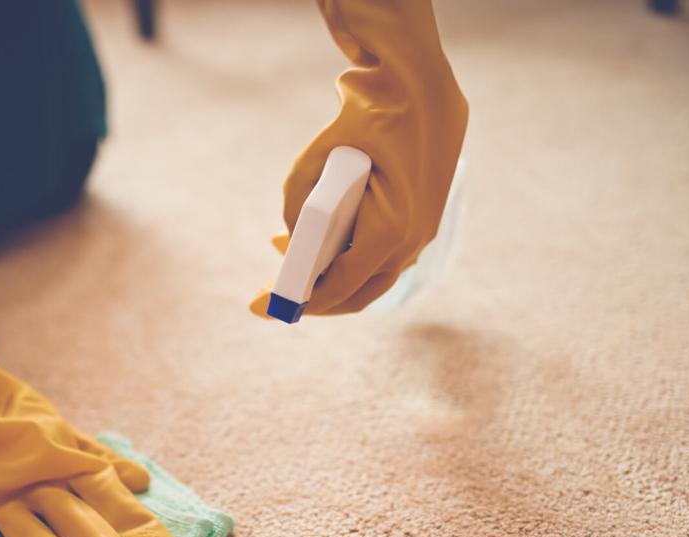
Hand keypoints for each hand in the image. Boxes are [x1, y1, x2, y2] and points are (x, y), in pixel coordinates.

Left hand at [252, 0, 468, 316]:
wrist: (415, 76)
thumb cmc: (366, 114)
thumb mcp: (314, 159)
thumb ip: (297, 204)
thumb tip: (291, 238)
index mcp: (393, 231)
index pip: (341, 287)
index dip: (300, 301)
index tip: (266, 308)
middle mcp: (414, 238)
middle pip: (358, 290)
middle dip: (313, 295)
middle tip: (273, 296)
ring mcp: (422, 229)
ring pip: (370, 269)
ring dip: (328, 266)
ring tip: (281, 250)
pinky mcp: (420, 213)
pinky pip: (381, 246)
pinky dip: (348, 247)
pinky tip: (314, 234)